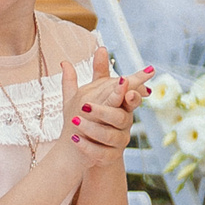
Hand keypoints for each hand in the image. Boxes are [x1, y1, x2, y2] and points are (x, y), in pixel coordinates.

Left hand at [59, 48, 145, 174]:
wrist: (92, 147)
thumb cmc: (97, 117)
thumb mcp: (96, 93)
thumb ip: (100, 73)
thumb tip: (101, 48)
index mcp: (122, 108)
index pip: (130, 98)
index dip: (129, 92)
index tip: (122, 82)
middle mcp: (124, 125)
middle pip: (121, 118)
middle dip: (105, 112)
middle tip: (86, 106)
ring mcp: (118, 142)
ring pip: (109, 137)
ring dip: (91, 128)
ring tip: (74, 121)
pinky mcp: (109, 157)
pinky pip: (99, 153)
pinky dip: (86, 146)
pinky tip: (74, 139)